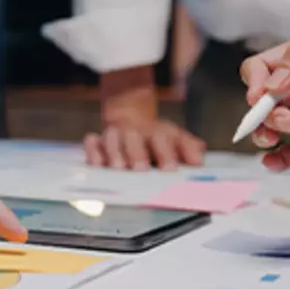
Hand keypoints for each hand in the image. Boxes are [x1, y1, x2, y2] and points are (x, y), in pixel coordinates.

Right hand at [84, 120, 205, 170]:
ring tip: (118, 169)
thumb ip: (189, 149)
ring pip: (112, 139)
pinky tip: (96, 164)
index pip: (162, 139)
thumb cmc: (157, 139)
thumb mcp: (177, 139)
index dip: (166, 154)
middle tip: (140, 170)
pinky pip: (92, 143)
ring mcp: (114, 135)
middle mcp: (134, 132)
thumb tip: (198, 161)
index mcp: (157, 132)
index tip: (170, 169)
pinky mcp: (97, 141)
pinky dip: (93, 152)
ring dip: (115, 154)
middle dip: (137, 154)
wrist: (130, 119)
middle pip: (134, 138)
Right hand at [241, 13, 289, 170]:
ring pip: (276, 128)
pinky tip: (273, 162)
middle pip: (263, 103)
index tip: (260, 95)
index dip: (253, 82)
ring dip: (267, 135)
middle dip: (264, 114)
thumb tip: (274, 84)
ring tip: (278, 136)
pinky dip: (283, 160)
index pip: (259, 69)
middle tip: (285, 119)